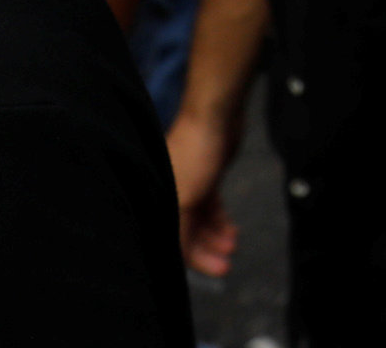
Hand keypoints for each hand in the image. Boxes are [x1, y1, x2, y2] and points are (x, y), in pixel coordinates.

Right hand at [165, 109, 240, 278]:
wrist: (216, 114)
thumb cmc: (194, 153)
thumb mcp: (185, 199)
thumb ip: (179, 231)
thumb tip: (176, 260)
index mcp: (153, 200)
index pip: (167, 240)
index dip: (189, 259)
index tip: (211, 271)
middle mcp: (165, 196)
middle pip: (184, 233)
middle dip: (206, 251)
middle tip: (226, 265)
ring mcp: (185, 187)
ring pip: (198, 221)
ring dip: (215, 236)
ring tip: (232, 246)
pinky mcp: (203, 178)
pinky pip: (209, 207)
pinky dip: (220, 220)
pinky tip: (231, 231)